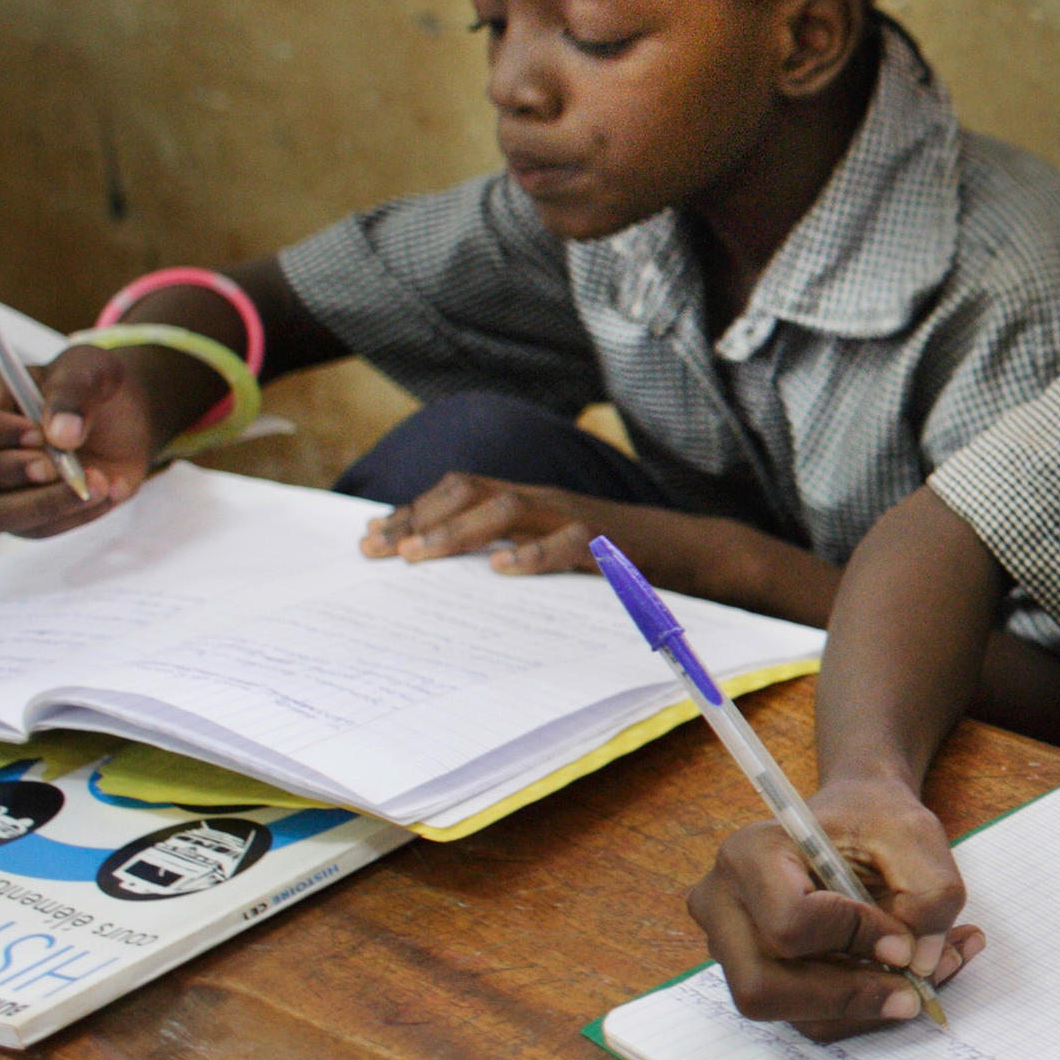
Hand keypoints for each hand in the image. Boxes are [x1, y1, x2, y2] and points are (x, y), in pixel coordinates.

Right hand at [0, 346, 165, 534]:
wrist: (126, 421)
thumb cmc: (92, 388)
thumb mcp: (92, 369)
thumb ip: (74, 389)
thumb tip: (60, 435)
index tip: (36, 432)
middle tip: (50, 466)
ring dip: (41, 504)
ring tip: (95, 480)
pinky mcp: (20, 520)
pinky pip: (34, 530)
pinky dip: (74, 514)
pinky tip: (106, 489)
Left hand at [357, 472, 624, 576]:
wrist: (690, 551)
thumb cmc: (611, 557)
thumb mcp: (552, 543)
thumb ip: (505, 546)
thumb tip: (441, 565)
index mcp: (528, 499)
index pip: (459, 490)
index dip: (412, 510)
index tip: (370, 537)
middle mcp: (545, 500)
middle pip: (472, 490)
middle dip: (421, 518)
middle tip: (379, 549)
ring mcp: (576, 517)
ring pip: (509, 508)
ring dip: (458, 531)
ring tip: (420, 556)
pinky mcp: (607, 546)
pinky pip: (568, 544)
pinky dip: (533, 555)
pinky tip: (503, 569)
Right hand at [683, 774, 987, 1038]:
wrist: (855, 819)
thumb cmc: (876, 818)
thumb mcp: (915, 834)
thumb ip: (930, 893)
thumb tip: (921, 964)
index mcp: (750, 854)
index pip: (789, 922)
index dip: (853, 940)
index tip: (906, 942)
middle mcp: (724, 904)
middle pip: (765, 987)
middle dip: (848, 996)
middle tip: (915, 993)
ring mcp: (731, 946)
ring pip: (790, 1013)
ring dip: (865, 1008)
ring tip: (927, 979)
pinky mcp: (757, 974)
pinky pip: (806, 1015)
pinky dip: (862, 1008)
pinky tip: (906, 980)